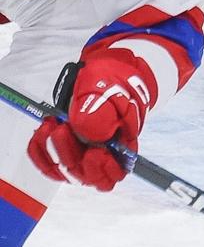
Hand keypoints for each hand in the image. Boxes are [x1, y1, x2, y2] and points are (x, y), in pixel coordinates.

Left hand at [27, 50, 157, 190]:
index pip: (114, 173)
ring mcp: (81, 151)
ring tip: (52, 124)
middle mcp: (102, 153)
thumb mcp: (111, 92)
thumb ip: (104, 113)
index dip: (102, 170)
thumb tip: (94, 134)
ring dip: (51, 150)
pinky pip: (46, 161)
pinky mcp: (64, 147)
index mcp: (122, 144)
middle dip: (69, 155)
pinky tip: (42, 131)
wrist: (101, 70)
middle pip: (85, 175)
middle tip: (63, 129)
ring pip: (62, 170)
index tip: (94, 152)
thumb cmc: (111, 81)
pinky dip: (39, 150)